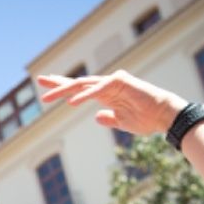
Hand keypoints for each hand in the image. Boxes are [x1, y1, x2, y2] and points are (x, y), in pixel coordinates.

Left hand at [36, 71, 184, 136]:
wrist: (164, 116)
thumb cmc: (146, 119)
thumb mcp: (122, 122)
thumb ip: (109, 118)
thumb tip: (97, 117)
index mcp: (105, 94)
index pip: (80, 89)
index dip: (63, 88)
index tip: (47, 89)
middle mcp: (107, 85)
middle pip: (77, 83)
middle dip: (58, 83)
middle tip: (39, 81)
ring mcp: (113, 82)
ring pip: (83, 85)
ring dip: (64, 90)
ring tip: (46, 98)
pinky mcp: (120, 82)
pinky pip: (97, 90)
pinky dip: (84, 96)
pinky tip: (71, 102)